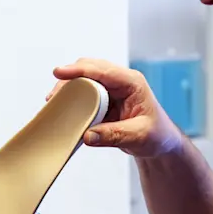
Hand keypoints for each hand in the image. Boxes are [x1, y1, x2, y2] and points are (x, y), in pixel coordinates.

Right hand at [47, 58, 183, 157]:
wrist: (159, 143)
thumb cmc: (156, 136)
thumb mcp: (138, 136)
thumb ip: (113, 136)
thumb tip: (88, 135)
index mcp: (132, 83)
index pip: (102, 70)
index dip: (79, 70)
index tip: (59, 72)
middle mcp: (120, 82)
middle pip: (88, 69)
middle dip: (69, 79)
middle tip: (53, 97)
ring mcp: (110, 90)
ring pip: (83, 80)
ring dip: (68, 90)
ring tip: (54, 104)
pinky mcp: (102, 100)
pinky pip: (83, 94)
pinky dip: (71, 99)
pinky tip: (63, 109)